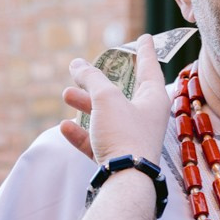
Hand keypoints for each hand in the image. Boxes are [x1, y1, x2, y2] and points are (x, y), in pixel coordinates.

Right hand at [60, 34, 170, 167]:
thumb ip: (92, 78)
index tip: (145, 38)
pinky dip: (82, 134)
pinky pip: (99, 141)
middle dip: (99, 82)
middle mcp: (147, 118)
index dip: (145, 51)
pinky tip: (64, 128)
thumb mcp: (107, 98)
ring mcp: (133, 139)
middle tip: (84, 71)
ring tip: (66, 94)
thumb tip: (77, 63)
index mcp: (154, 99)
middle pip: (123, 93)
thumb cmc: (124, 134)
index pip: (150, 68)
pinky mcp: (119, 159)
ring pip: (108, 116)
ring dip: (86, 105)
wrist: (125, 182)